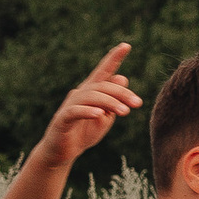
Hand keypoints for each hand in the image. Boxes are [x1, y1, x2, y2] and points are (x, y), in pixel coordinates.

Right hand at [40, 44, 141, 167]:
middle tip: (137, 103)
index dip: (113, 58)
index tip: (126, 45)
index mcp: (91, 92)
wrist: (61, 153)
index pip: (104, 72)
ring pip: (91, 97)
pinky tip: (100, 114)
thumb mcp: (104, 117)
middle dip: (121, 93)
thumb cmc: (83, 133)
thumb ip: (113, 100)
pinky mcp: (62, 119)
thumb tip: (123, 77)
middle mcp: (80, 94)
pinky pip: (75, 112)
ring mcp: (69, 105)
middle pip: (102, 86)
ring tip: (124, 112)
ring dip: (110, 103)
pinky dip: (88, 111)